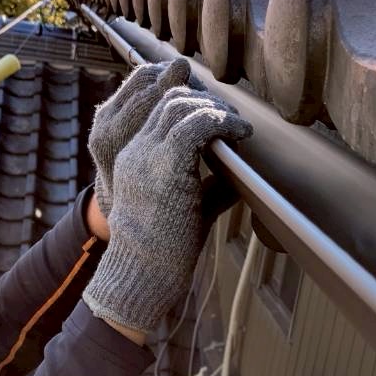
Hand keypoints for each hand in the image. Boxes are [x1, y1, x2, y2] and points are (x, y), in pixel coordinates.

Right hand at [83, 86, 251, 335]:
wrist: (142, 275)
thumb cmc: (162, 254)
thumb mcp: (184, 211)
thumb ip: (205, 190)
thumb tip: (236, 180)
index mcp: (134, 159)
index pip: (157, 111)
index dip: (190, 102)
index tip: (217, 111)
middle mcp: (136, 151)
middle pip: (169, 100)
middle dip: (206, 99)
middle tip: (231, 115)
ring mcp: (148, 156)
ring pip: (181, 105)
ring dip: (216, 108)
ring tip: (238, 124)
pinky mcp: (167, 165)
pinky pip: (197, 124)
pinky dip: (223, 121)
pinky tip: (241, 132)